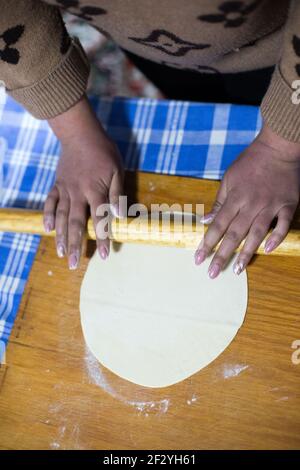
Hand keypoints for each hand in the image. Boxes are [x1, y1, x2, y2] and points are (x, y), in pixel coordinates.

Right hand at [43, 95, 123, 268]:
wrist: (80, 134)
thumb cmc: (103, 152)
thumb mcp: (117, 170)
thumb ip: (117, 193)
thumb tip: (119, 214)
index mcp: (95, 190)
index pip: (100, 220)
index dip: (103, 239)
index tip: (104, 256)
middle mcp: (78, 193)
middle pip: (77, 224)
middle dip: (76, 245)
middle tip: (74, 264)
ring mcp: (65, 189)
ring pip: (62, 217)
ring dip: (61, 236)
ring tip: (62, 253)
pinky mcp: (57, 184)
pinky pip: (50, 202)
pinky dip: (48, 215)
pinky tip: (48, 229)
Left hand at [195, 123, 299, 277]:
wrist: (277, 148)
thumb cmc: (250, 162)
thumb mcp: (229, 178)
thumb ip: (219, 202)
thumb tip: (206, 221)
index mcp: (235, 197)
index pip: (218, 225)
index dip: (207, 243)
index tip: (198, 259)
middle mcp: (251, 204)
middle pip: (234, 234)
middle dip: (222, 255)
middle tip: (213, 273)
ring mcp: (270, 205)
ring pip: (256, 233)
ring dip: (246, 253)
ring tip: (237, 270)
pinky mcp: (287, 205)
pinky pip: (282, 225)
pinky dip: (276, 238)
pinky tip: (268, 250)